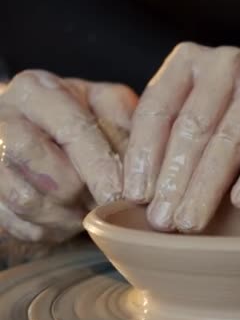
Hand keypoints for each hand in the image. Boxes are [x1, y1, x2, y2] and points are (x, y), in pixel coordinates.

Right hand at [0, 70, 135, 241]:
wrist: (27, 132)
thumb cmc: (77, 119)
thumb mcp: (103, 104)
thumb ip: (124, 118)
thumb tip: (145, 151)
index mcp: (37, 90)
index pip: (74, 130)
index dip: (102, 166)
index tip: (123, 193)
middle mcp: (3, 118)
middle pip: (50, 171)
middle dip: (84, 193)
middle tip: (108, 203)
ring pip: (29, 201)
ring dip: (67, 215)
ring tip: (87, 210)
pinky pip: (17, 224)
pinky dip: (48, 229)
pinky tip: (66, 219)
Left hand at [123, 43, 239, 232]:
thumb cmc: (223, 124)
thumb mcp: (186, 121)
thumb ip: (159, 143)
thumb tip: (130, 192)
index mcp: (187, 60)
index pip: (158, 109)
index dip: (144, 155)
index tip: (136, 196)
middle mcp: (225, 63)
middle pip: (194, 126)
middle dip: (175, 178)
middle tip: (163, 220)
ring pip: (229, 139)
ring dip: (207, 186)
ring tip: (191, 221)